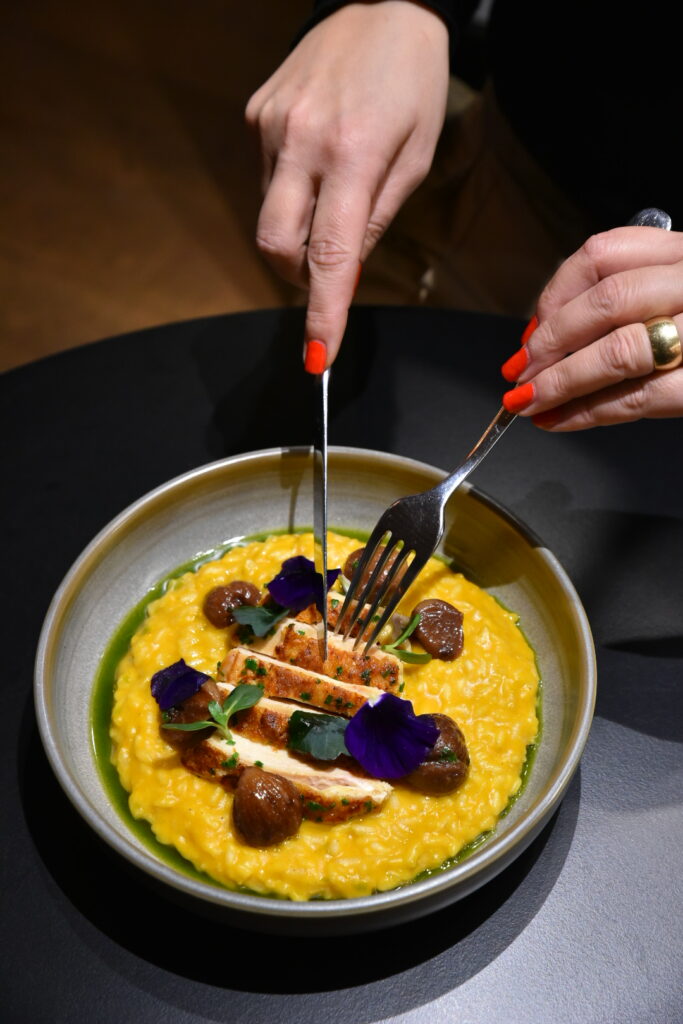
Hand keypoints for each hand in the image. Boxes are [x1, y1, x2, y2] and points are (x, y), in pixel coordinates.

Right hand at [245, 1, 449, 366]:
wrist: (379, 1)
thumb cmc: (413, 83)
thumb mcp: (413, 158)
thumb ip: (373, 221)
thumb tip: (342, 277)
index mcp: (350, 154)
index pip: (328, 254)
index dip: (322, 311)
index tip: (318, 357)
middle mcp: (300, 141)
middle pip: (275, 245)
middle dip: (299, 275)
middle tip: (329, 268)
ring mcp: (270, 125)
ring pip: (268, 215)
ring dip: (297, 228)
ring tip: (333, 188)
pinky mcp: (256, 113)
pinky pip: (265, 178)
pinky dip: (289, 190)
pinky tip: (316, 157)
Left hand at [500, 226, 682, 428]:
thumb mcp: (678, 291)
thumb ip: (630, 298)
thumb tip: (548, 334)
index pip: (603, 253)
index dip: (555, 295)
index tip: (531, 330)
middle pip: (606, 302)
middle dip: (549, 344)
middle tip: (520, 374)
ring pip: (619, 350)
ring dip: (562, 382)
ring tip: (530, 402)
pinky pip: (642, 398)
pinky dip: (591, 412)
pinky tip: (562, 420)